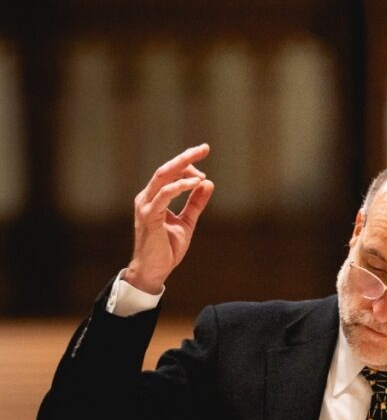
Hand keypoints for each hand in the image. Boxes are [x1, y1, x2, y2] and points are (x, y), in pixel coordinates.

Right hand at [124, 144, 214, 293]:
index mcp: (154, 198)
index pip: (169, 174)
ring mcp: (146, 206)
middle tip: (204, 148)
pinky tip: (195, 183)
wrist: (153, 271)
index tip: (204, 171)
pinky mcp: (149, 216)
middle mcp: (147, 198)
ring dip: (183, 166)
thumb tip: (208, 183)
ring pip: (163, 176)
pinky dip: (180, 186)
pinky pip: (165, 194)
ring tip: (201, 162)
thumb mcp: (186, 222)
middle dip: (185, 157)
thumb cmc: (166, 249)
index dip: (187, 167)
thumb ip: (196, 203)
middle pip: (165, 169)